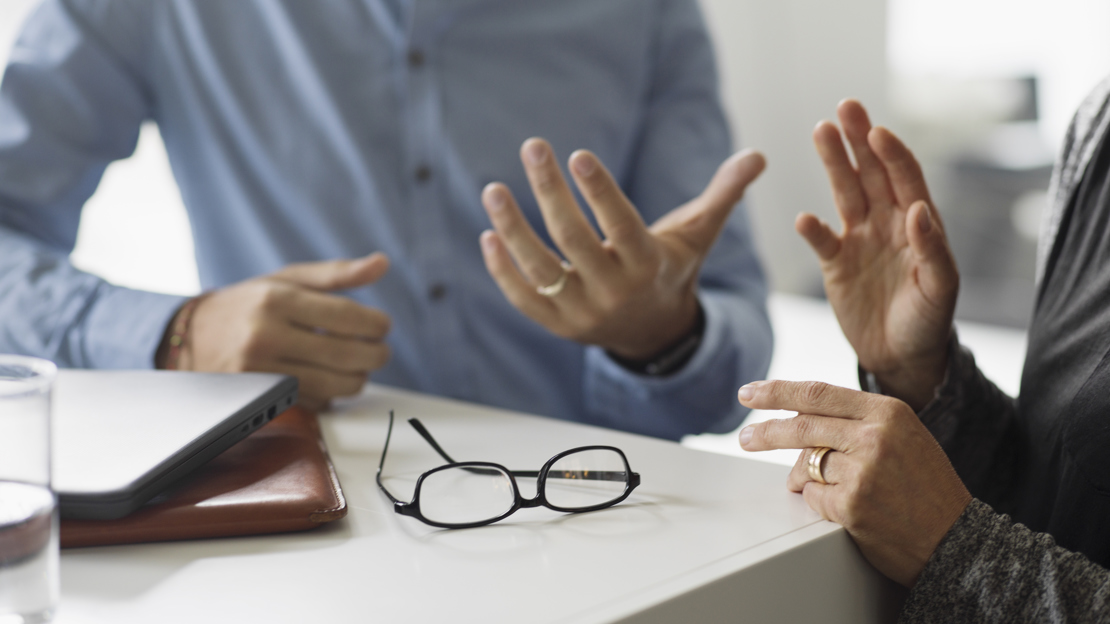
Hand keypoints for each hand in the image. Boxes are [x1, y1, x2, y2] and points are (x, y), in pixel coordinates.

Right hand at [162, 253, 392, 411]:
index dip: (376, 324)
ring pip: (336, 385)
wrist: (190, 337)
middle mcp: (266, 334)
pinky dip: (330, 394)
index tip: (383, 326)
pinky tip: (327, 379)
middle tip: (380, 350)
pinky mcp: (257, 398)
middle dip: (376, 354)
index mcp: (277, 299)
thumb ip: (336, 274)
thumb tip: (382, 263)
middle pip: (346, 354)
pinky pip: (314, 402)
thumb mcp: (287, 280)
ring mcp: (259, 370)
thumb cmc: (249, 304)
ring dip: (358, 378)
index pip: (346, 316)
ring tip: (357, 366)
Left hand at [479, 138, 764, 359]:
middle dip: (550, 191)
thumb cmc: (671, 269)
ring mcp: (582, 312)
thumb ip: (723, 194)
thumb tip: (757, 155)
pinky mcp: (557, 325)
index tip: (577, 154)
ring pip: (540, 269)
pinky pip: (523, 298)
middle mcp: (614, 291)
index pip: (621, 226)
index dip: (600, 192)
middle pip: (574, 239)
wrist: (654, 333)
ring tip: (493, 189)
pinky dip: (502, 270)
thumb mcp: (697, 235)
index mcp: (648, 266)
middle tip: (533, 146)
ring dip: (512, 229)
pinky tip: (488, 233)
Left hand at [737, 380, 971, 586]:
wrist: (956, 540)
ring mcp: (863, 471)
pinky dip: (819, 503)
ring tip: (823, 490)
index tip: (750, 392)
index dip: (777, 392)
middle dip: (765, 432)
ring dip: (802, 479)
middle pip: (801, 426)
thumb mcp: (903, 437)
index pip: (818, 393)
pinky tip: (846, 510)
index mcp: (888, 412)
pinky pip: (813, 497)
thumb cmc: (927, 489)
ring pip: (805, 466)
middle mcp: (875, 436)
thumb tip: (799, 415)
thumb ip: (857, 421)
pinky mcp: (852, 505)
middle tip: (745, 437)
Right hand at [799, 100, 957, 409]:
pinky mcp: (835, 264)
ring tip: (821, 131)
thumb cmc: (929, 322)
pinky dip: (811, 229)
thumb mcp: (940, 289)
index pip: (905, 178)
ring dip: (834, 164)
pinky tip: (804, 218)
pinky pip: (821, 240)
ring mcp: (859, 241)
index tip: (878, 132)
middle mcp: (887, 224)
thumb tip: (917, 209)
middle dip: (859, 139)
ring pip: (845, 193)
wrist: (901, 358)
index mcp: (917, 224)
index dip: (892, 154)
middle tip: (845, 107)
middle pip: (872, 173)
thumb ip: (932, 249)